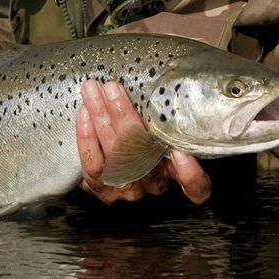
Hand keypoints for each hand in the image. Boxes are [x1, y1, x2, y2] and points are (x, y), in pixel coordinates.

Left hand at [76, 80, 211, 204]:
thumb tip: (165, 99)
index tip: (181, 154)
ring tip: (92, 90)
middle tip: (112, 87)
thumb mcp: (170, 143)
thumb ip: (172, 128)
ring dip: (100, 118)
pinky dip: (86, 136)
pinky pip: (92, 165)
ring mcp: (128, 190)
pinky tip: (83, 113)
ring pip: (113, 155)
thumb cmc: (152, 153)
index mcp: (178, 175)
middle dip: (123, 116)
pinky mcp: (103, 191)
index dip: (189, 173)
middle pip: (140, 153)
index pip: (195, 185)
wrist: (127, 184)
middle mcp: (155, 185)